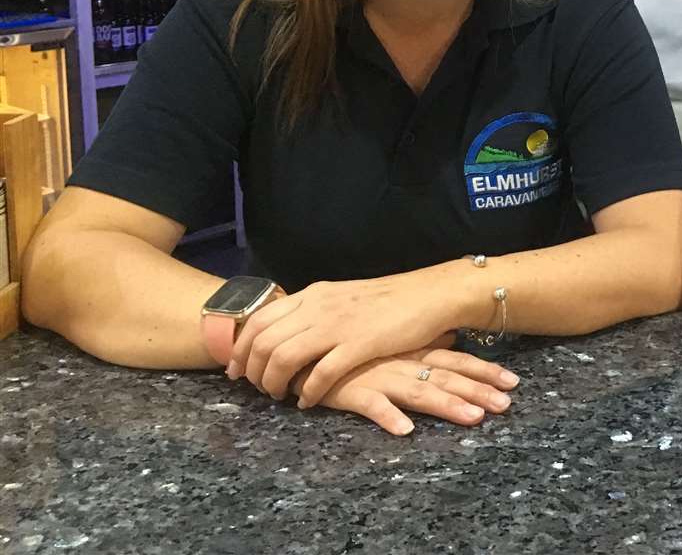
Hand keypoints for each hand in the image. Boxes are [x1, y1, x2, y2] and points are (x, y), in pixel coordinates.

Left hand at [230, 270, 474, 405]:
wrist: (430, 295)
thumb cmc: (390, 299)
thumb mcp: (344, 297)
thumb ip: (317, 311)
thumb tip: (291, 332)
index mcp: (314, 294)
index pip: (260, 318)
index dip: (241, 347)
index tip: (235, 368)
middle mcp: (319, 306)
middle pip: (264, 341)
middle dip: (251, 370)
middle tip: (254, 388)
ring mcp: (338, 325)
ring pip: (284, 358)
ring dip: (273, 383)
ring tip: (277, 396)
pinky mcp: (359, 345)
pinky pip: (320, 374)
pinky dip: (307, 392)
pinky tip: (306, 403)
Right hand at [302, 346, 519, 435]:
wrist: (301, 342)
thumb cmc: (349, 347)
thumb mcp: (390, 342)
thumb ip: (420, 346)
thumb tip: (450, 341)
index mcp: (411, 351)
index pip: (454, 361)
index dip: (483, 371)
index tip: (513, 382)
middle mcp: (401, 362)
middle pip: (445, 377)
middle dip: (477, 391)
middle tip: (506, 405)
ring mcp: (377, 376)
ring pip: (418, 391)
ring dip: (446, 405)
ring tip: (473, 418)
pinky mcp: (349, 391)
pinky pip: (371, 405)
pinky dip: (388, 416)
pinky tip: (405, 430)